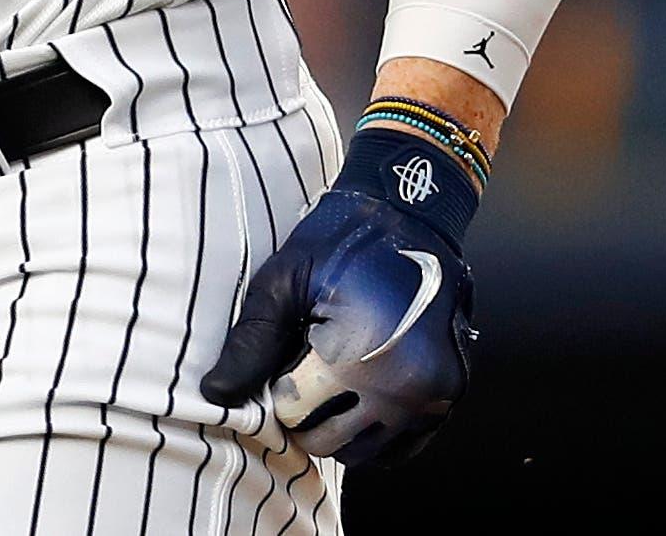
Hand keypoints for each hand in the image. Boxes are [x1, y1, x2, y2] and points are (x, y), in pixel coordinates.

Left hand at [202, 140, 478, 469]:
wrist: (411, 213)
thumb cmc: (338, 242)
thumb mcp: (283, 281)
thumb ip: (249, 343)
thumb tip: (215, 395)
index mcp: (357, 358)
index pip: (294, 415)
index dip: (278, 390)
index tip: (282, 361)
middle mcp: (402, 387)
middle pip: (328, 441)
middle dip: (306, 415)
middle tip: (303, 374)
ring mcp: (433, 396)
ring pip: (364, 452)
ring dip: (340, 429)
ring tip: (331, 382)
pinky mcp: (450, 396)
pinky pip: (401, 449)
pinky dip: (376, 435)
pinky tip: (359, 400)